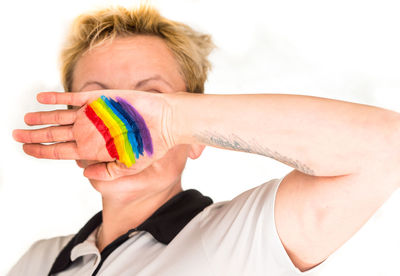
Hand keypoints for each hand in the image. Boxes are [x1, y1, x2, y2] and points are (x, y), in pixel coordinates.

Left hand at [13, 90, 178, 179]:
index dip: (43, 152)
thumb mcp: (130, 166)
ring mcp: (94, 115)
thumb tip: (81, 171)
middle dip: (35, 136)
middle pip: (56, 134)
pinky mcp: (100, 100)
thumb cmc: (151, 145)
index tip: (27, 151)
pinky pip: (74, 98)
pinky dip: (57, 98)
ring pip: (61, 116)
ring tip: (25, 119)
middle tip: (16, 136)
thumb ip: (106, 171)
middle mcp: (91, 131)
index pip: (62, 151)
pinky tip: (42, 99)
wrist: (165, 123)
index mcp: (95, 148)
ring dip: (42, 117)